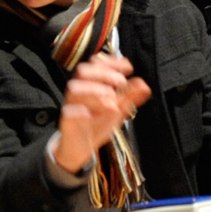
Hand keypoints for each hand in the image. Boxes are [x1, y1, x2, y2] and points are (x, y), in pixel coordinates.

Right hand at [54, 53, 151, 173]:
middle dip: (104, 74)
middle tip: (120, 83)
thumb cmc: (96, 125)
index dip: (112, 62)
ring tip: (111, 101)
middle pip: (83, 72)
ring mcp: (72, 106)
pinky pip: (68, 113)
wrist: (80, 149)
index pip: (97, 64)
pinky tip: (89, 113)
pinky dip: (79, 111)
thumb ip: (129, 97)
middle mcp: (79, 92)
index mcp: (90, 85)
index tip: (127, 68)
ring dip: (94, 91)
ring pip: (75, 90)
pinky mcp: (67, 122)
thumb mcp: (117, 110)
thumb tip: (143, 85)